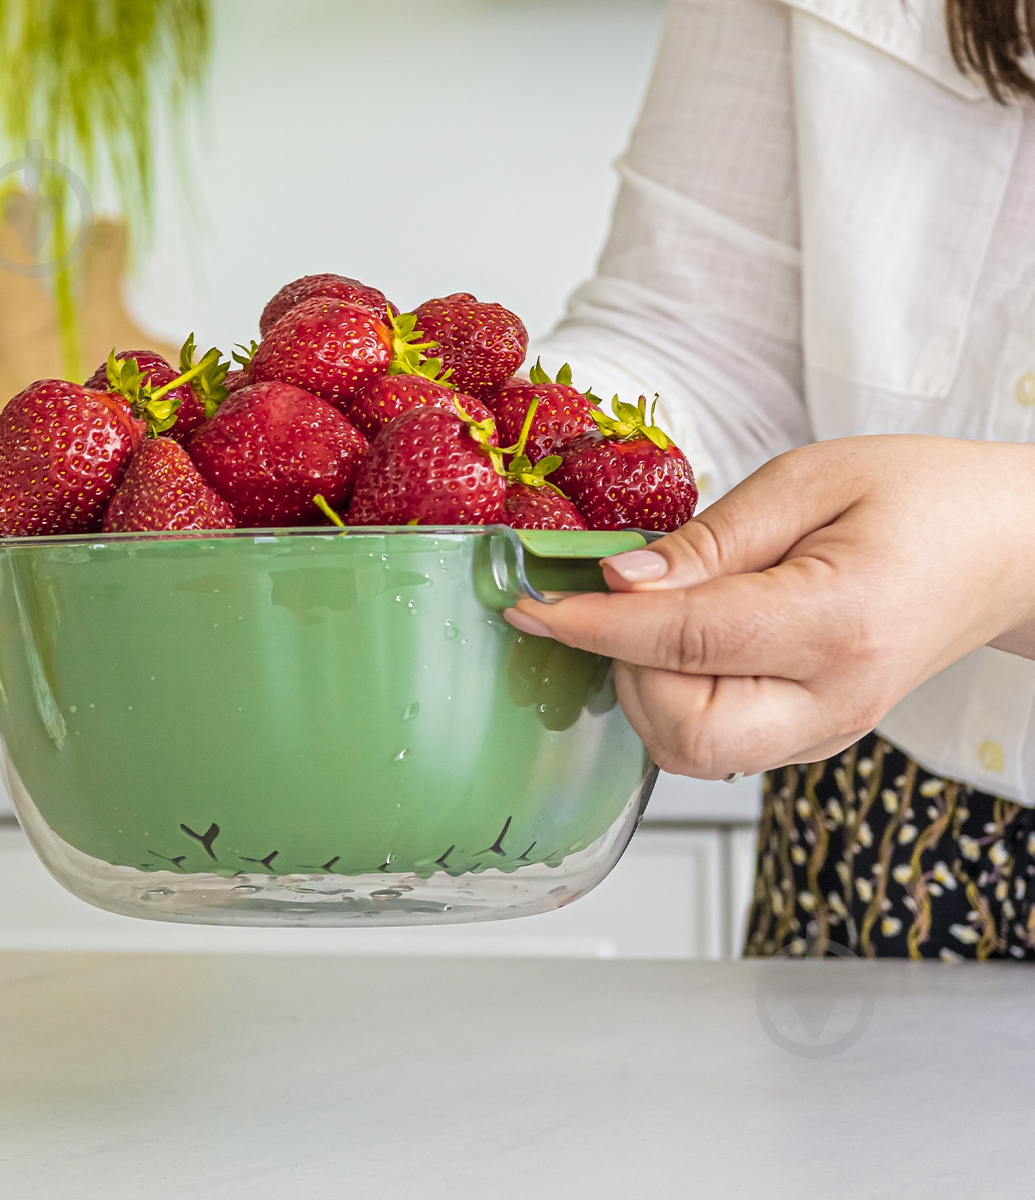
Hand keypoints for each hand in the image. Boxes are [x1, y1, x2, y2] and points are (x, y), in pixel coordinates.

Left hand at [504, 436, 1034, 777]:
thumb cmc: (922, 498)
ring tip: (657, 617)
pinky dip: (676, 700)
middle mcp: (832, 699)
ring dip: (644, 690)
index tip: (529, 605)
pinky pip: (716, 744)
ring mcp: (825, 730)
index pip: (683, 641)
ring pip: (691, 753)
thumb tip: (621, 581)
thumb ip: (709, 540)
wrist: (1006, 548)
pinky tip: (683, 645)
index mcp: (838, 623)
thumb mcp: (810, 481)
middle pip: (682, 734)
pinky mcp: (813, 736)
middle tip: (613, 605)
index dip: (592, 625)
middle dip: (622, 673)